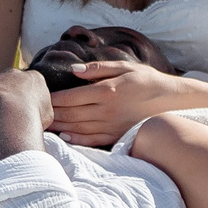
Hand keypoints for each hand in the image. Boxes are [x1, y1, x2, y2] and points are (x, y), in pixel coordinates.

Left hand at [0, 68, 48, 123]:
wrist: (12, 114)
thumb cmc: (33, 116)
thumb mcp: (47, 114)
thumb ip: (41, 109)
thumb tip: (37, 115)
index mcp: (33, 78)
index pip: (29, 86)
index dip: (26, 101)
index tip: (23, 114)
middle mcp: (12, 73)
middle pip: (8, 85)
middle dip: (7, 98)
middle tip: (8, 117)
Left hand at [45, 59, 182, 147]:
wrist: (172, 101)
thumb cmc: (147, 80)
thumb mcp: (124, 66)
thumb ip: (98, 68)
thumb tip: (74, 71)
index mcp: (106, 91)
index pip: (70, 97)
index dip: (52, 99)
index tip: (39, 97)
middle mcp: (106, 110)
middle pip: (70, 114)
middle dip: (51, 114)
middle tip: (34, 113)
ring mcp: (112, 125)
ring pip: (78, 128)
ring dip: (59, 128)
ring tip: (44, 125)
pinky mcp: (117, 136)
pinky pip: (92, 140)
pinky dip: (77, 139)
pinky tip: (65, 137)